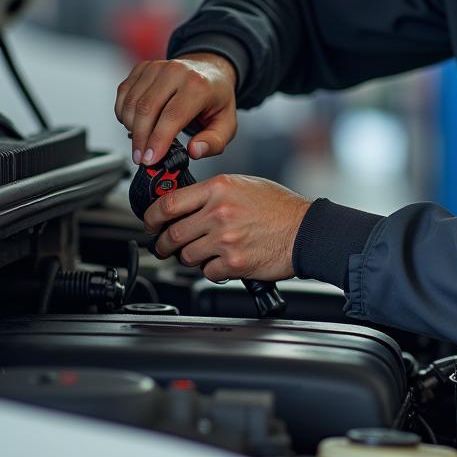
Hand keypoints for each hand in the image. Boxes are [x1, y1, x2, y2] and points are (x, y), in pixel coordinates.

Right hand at [114, 53, 237, 165]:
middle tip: (141, 158)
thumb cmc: (216, 97)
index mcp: (198, 85)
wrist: (210, 70)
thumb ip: (213, 142)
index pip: (172, 116)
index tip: (150, 159)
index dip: (158, 140)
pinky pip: (124, 93)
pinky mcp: (143, 67)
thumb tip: (194, 151)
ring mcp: (157, 67)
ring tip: (142, 141)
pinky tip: (135, 123)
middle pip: (147, 110)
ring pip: (132, 103)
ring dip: (131, 127)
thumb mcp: (227, 124)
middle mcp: (176, 71)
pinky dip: (124, 113)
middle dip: (140, 139)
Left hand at [146, 174, 310, 281]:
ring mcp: (226, 239)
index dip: (151, 216)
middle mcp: (219, 212)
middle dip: (162, 243)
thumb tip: (185, 204)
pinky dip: (211, 269)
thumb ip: (213, 193)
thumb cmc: (280, 207)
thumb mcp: (245, 185)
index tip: (150, 222)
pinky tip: (222, 260)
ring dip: (188, 257)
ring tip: (200, 253)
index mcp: (220, 188)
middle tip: (163, 245)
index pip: (169, 203)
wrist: (307, 231)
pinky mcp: (234, 263)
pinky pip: (207, 271)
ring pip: (186, 256)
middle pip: (172, 233)